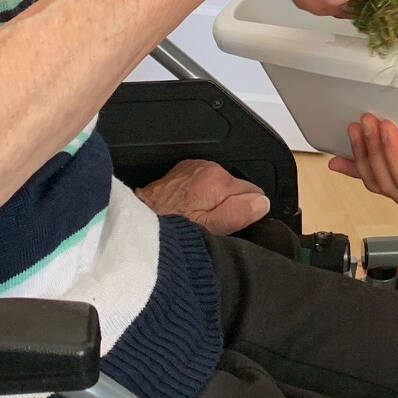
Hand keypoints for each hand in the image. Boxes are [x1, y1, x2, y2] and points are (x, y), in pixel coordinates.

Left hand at [136, 159, 269, 234]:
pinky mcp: (182, 172)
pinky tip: (188, 211)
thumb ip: (238, 213)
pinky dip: (200, 198)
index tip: (232, 225)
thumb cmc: (168, 229)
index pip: (255, 193)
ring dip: (214, 203)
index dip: (246, 213)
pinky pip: (204, 184)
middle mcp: (206, 168)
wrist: (135, 226)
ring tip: (197, 219)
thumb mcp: (210, 229)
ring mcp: (193, 168)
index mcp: (218, 180)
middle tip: (211, 225)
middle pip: (237, 190)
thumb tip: (261, 204)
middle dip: (229, 207)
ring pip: (220, 188)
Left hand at [331, 113, 397, 233]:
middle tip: (370, 121)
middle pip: (389, 183)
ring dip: (363, 153)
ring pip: (378, 180)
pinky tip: (338, 161)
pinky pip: (376, 179)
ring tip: (358, 127)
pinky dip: (356, 168)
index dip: (396, 159)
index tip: (389, 132)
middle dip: (375, 150)